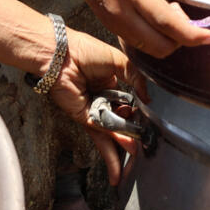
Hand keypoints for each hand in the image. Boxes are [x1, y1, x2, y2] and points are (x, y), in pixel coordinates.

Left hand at [48, 31, 143, 184]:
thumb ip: (136, 78)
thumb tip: (147, 98)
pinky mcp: (83, 118)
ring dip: (121, 147)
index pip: (126, 105)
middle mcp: (101, 100)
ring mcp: (92, 111)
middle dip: (130, 136)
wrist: (61, 56)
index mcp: (110, 85)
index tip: (146, 122)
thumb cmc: (85, 51)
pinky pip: (101, 133)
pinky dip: (112, 144)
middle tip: (142, 146)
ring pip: (110, 133)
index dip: (136, 115)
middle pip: (119, 123)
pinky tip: (124, 152)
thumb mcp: (118, 60)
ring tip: (133, 158)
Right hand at [52, 0, 209, 58]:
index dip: (192, 34)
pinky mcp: (108, 23)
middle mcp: (120, 11)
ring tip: (169, 10)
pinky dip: (153, 36)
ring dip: (166, 38)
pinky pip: (137, 41)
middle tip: (185, 14)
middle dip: (181, 39)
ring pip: (148, 48)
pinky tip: (155, 14)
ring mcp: (112, 21)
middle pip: (160, 46)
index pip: (168, 23)